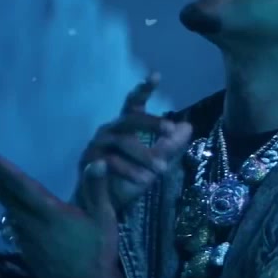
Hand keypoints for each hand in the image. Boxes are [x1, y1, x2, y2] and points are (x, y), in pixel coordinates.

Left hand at [0, 149, 127, 277]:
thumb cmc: (99, 252)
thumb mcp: (105, 219)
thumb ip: (97, 189)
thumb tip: (96, 161)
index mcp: (51, 212)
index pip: (21, 185)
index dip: (1, 168)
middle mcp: (33, 224)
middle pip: (7, 197)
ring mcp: (27, 241)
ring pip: (8, 213)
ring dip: (1, 195)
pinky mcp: (27, 253)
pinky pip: (14, 229)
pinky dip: (11, 215)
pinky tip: (14, 212)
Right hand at [78, 72, 193, 211]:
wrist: (105, 202)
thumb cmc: (129, 177)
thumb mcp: (154, 162)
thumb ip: (169, 146)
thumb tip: (188, 126)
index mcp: (125, 128)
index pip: (135, 105)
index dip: (144, 89)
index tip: (156, 75)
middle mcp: (110, 131)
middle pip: (130, 119)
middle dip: (151, 122)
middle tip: (170, 130)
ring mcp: (98, 145)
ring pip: (122, 143)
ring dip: (143, 156)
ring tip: (161, 171)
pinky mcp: (89, 161)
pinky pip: (108, 162)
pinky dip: (123, 168)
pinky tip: (137, 176)